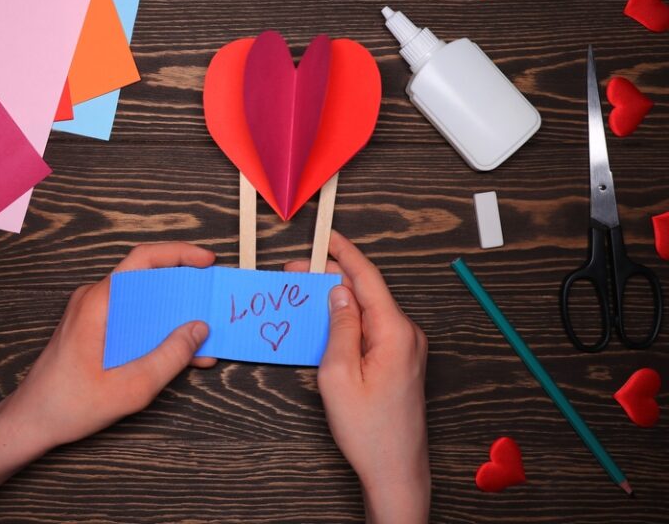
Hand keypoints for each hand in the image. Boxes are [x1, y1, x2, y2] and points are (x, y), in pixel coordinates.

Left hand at [2, 242, 217, 455]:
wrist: (30, 422)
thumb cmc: (68, 405)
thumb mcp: (130, 387)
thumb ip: (169, 357)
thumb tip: (199, 330)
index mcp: (98, 302)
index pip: (143, 259)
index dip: (179, 254)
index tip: (207, 261)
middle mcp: (94, 300)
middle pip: (147, 279)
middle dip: (184, 288)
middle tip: (212, 300)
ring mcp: (92, 314)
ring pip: (143, 303)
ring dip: (173, 316)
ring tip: (204, 334)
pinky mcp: (94, 330)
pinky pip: (132, 321)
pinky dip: (157, 332)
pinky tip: (182, 354)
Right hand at [286, 231, 429, 523]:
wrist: (395, 470)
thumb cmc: (368, 430)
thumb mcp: (339, 374)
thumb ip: (340, 326)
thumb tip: (339, 291)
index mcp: (395, 332)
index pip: (368, 278)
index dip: (345, 252)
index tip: (327, 234)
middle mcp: (407, 334)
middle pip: (367, 291)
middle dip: (333, 277)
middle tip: (297, 272)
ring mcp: (407, 348)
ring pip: (368, 310)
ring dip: (339, 299)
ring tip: (306, 295)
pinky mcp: (401, 360)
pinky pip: (373, 328)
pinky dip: (349, 319)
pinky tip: (328, 321)